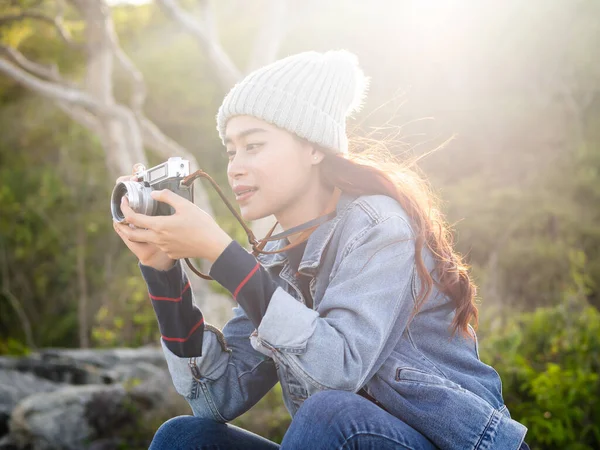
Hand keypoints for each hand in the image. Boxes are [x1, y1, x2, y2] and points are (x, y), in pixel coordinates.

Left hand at [114, 188, 232, 262]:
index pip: (133, 218)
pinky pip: (159, 245)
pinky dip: (156, 238)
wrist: (212, 245)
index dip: (125, 209)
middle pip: (132, 235)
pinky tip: (164, 232)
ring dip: (139, 232)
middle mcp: (158, 239)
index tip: (124, 202)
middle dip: (123, 227)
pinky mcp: (171, 253)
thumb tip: (154, 194)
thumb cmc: (201, 225)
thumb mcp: (185, 205)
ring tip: (140, 224)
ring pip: (145, 240)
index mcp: (159, 225)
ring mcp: (164, 247)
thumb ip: (167, 196)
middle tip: (121, 219)